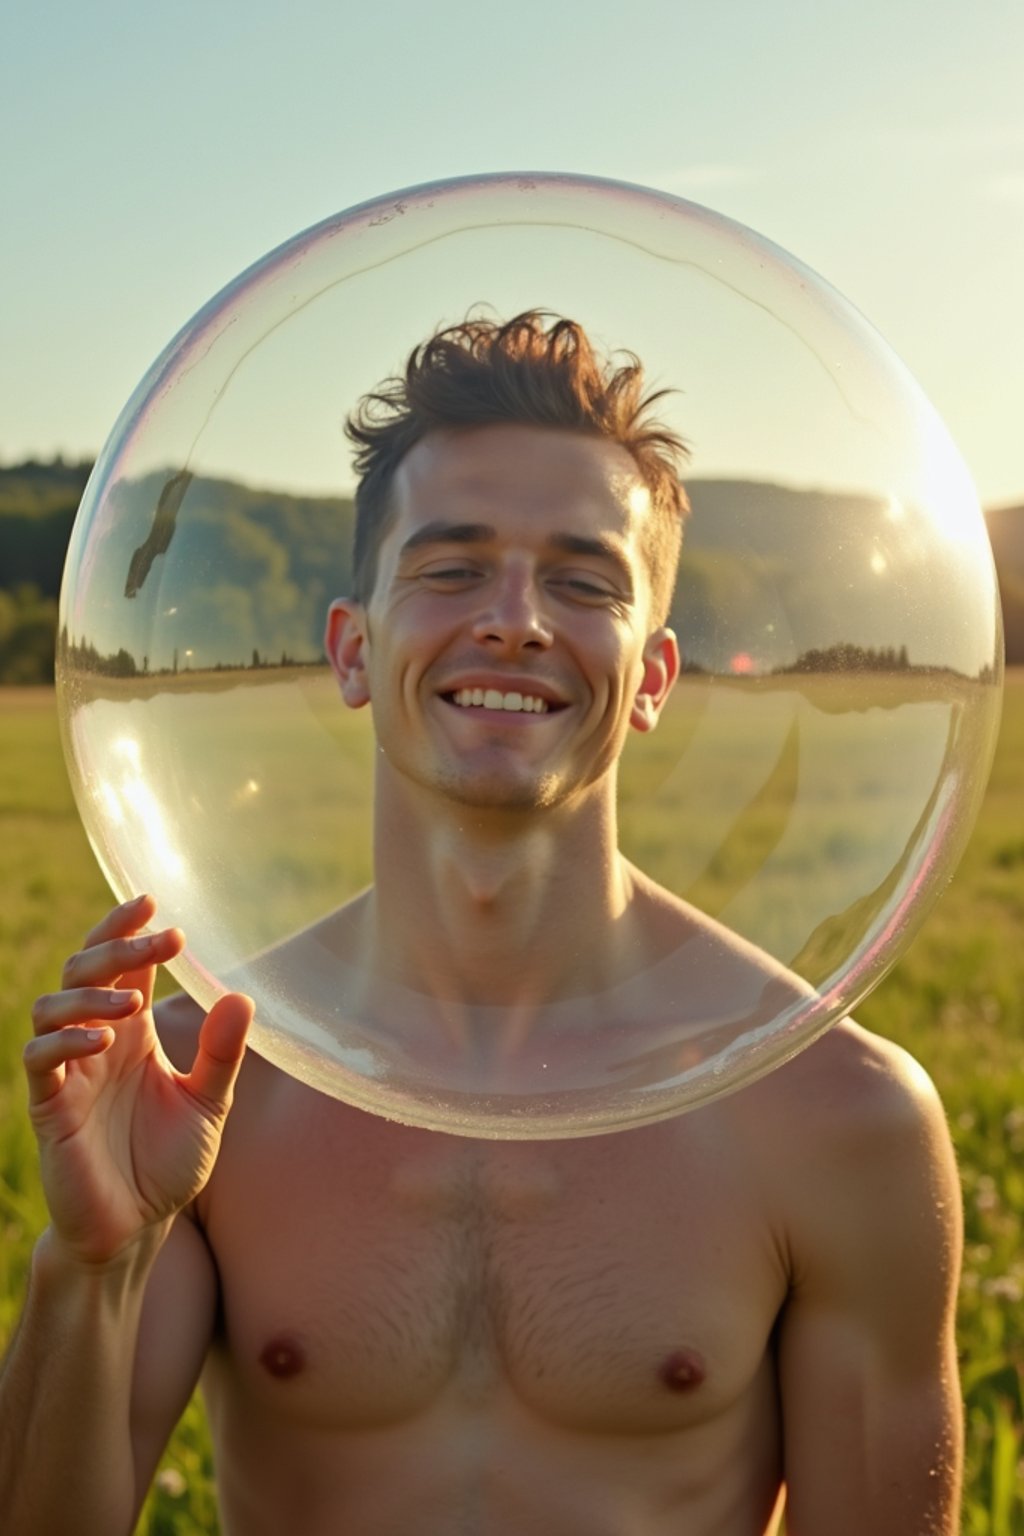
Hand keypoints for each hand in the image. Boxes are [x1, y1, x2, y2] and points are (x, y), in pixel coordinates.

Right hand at [25, 894, 252, 1266]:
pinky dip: (67, 1043)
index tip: (156, 904)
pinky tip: (104, 1041)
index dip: (129, 929)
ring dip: (89, 993)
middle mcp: (96, 1042)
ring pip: (52, 1007)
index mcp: (132, 1032)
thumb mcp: (208, 1105)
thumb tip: (239, 996)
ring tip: (131, 1000)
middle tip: (159, 939)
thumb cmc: (166, 1163)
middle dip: (117, 947)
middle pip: (84, 970)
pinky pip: (40, 1060)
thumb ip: (221, 1055)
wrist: (135, 1228)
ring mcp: (68, 1073)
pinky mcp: (49, 1108)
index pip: (121, 963)